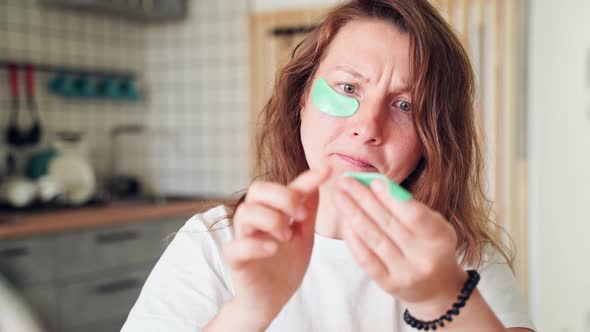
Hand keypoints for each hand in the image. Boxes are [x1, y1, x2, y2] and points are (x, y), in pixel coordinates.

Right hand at [222, 166, 331, 324]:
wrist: (271, 301)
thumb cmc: (284, 266)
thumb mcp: (303, 236)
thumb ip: (308, 212)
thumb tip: (319, 182)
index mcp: (272, 212)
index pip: (286, 187)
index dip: (306, 178)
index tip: (327, 171)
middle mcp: (255, 221)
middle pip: (257, 190)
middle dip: (282, 197)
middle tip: (300, 216)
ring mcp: (243, 239)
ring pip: (246, 213)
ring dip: (271, 219)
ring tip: (287, 237)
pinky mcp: (235, 261)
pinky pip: (236, 246)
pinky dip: (255, 245)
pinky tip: (273, 249)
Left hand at [331, 175, 466, 311]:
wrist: (436, 288)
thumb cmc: (431, 246)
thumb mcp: (432, 224)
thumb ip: (408, 206)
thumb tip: (374, 183)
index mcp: (440, 238)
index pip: (413, 214)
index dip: (391, 197)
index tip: (372, 181)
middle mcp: (424, 258)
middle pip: (388, 224)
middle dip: (364, 199)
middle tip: (346, 181)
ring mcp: (405, 273)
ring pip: (374, 239)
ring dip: (353, 214)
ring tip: (339, 196)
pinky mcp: (388, 284)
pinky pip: (365, 258)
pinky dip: (353, 238)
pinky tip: (344, 221)